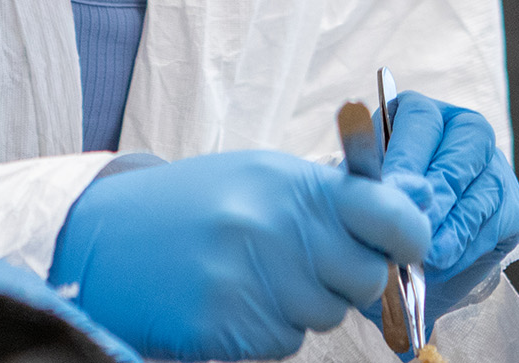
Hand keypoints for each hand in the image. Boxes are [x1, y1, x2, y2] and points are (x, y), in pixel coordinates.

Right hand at [50, 148, 432, 360]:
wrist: (99, 239)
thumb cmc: (189, 205)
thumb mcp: (258, 176)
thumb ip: (333, 195)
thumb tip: (419, 206)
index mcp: (288, 183)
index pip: (391, 215)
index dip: (409, 234)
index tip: (405, 242)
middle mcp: (274, 229)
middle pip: (365, 279)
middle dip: (346, 278)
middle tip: (305, 260)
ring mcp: (248, 282)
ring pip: (324, 316)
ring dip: (302, 304)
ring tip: (252, 274)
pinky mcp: (225, 328)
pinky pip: (283, 343)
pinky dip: (266, 329)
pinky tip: (229, 299)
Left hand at [377, 92, 518, 321]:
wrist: (405, 254)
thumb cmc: (378, 210)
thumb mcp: (366, 192)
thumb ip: (374, 187)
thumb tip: (388, 196)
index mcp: (419, 113)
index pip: (421, 120)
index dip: (408, 158)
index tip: (392, 194)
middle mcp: (463, 128)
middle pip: (467, 143)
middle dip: (441, 188)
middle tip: (417, 225)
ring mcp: (494, 166)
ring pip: (487, 185)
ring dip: (456, 224)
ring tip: (429, 254)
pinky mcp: (513, 206)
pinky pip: (498, 222)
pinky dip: (469, 245)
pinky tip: (445, 262)